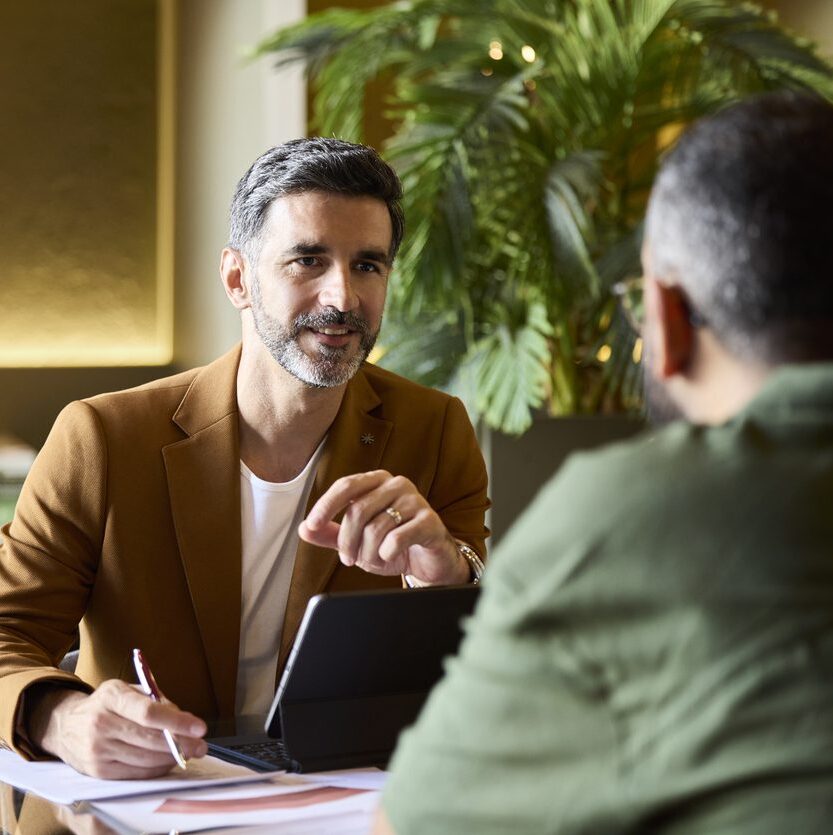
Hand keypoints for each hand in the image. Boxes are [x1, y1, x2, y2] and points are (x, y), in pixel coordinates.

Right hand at [27, 680, 207, 778]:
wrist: (66, 725)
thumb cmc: (107, 704)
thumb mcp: (129, 690)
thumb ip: (158, 700)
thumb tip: (186, 720)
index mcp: (112, 696)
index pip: (149, 712)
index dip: (177, 722)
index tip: (200, 727)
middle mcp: (101, 723)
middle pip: (149, 739)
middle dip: (182, 744)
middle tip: (201, 745)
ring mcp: (97, 750)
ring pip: (145, 759)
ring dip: (172, 758)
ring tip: (188, 752)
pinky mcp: (98, 771)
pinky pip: (135, 774)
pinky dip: (156, 769)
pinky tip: (168, 761)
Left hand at [299, 470, 469, 584]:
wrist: (430, 561)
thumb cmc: (394, 545)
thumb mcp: (358, 541)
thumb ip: (331, 534)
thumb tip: (304, 529)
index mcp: (377, 482)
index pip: (346, 486)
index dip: (326, 505)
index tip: (312, 524)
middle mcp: (397, 485)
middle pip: (358, 511)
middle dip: (347, 541)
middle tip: (348, 558)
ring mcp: (415, 500)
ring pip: (376, 528)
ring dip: (367, 553)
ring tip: (372, 560)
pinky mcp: (429, 521)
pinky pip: (396, 539)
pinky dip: (387, 553)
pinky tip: (390, 556)